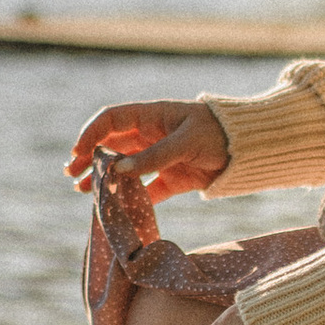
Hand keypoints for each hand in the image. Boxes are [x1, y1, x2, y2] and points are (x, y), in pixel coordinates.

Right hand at [66, 99, 229, 197]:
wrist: (252, 151)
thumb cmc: (221, 133)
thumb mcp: (186, 141)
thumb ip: (154, 156)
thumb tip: (118, 170)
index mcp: (152, 116)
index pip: (112, 120)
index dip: (92, 133)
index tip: (78, 153)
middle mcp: (152, 136)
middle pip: (112, 145)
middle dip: (90, 157)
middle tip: (71, 174)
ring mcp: (161, 158)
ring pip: (125, 168)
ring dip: (104, 178)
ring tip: (83, 190)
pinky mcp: (173, 180)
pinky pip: (146, 190)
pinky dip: (130, 199)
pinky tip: (115, 208)